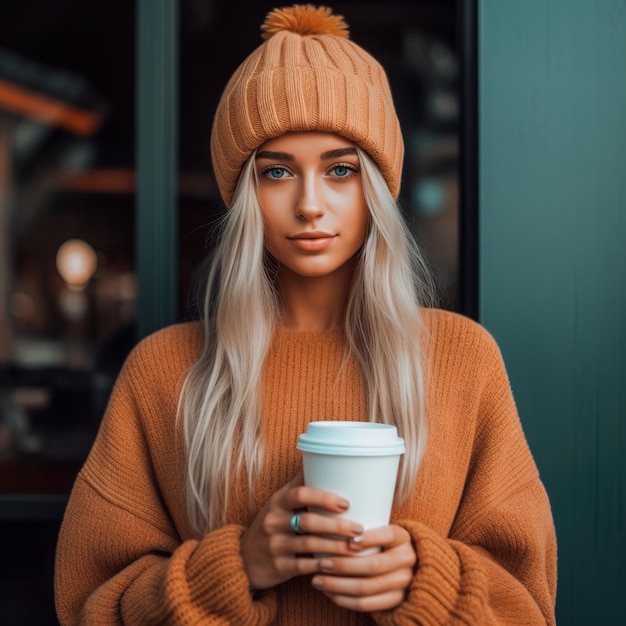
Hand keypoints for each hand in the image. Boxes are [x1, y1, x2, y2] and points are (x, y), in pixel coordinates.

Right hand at [240, 471, 364, 590]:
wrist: (244, 558)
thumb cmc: (272, 524)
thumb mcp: (279, 501)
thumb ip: (300, 484)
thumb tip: (322, 454)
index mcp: (277, 501)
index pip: (300, 494)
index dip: (324, 497)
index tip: (346, 503)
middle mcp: (274, 521)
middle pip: (308, 521)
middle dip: (336, 526)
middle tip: (359, 528)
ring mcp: (275, 545)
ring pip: (309, 545)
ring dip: (335, 547)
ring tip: (356, 547)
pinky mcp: (278, 567)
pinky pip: (304, 567)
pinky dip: (323, 567)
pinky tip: (338, 565)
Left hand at [310, 524, 416, 611]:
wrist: (403, 566)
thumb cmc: (380, 541)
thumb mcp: (379, 527)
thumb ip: (362, 523)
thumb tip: (326, 514)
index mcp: (402, 537)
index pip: (388, 535)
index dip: (369, 538)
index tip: (348, 541)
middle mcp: (407, 560)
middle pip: (373, 565)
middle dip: (343, 565)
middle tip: (321, 563)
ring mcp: (402, 583)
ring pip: (366, 588)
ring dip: (338, 585)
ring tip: (317, 580)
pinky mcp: (394, 601)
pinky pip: (366, 604)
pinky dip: (344, 599)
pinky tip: (328, 593)